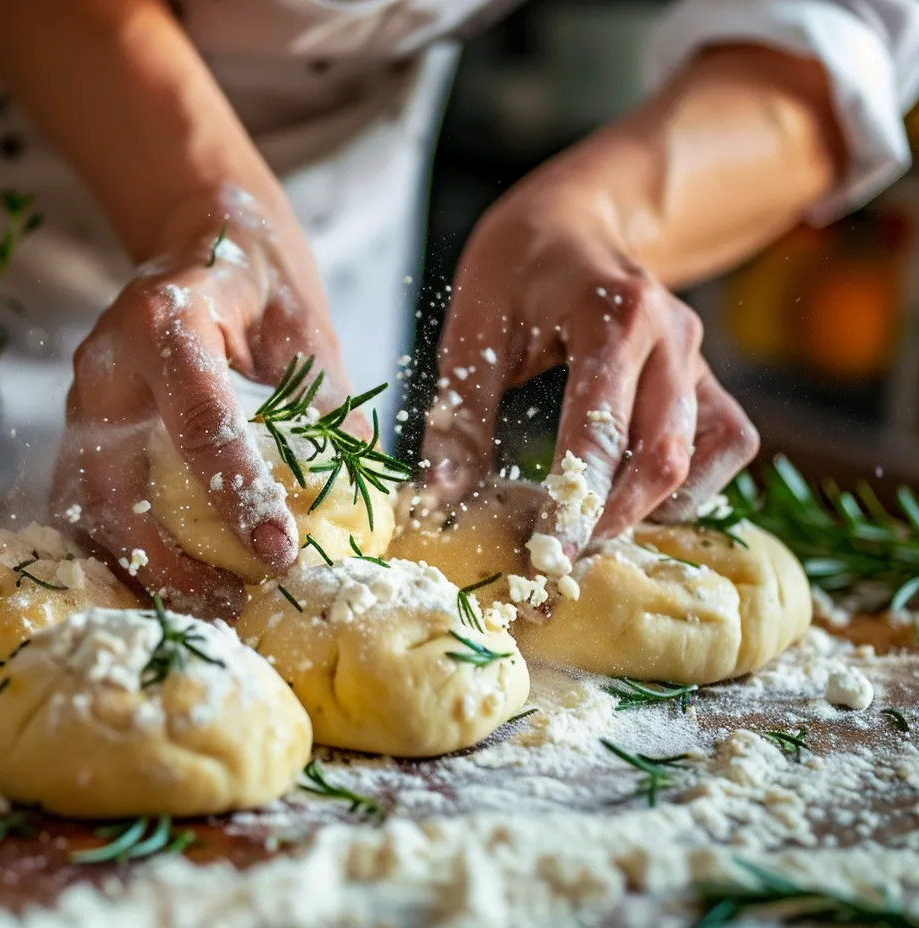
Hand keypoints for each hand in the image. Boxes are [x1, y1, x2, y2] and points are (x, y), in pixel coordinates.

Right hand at [51, 191, 356, 618]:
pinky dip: (121, 554)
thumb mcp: (307, 328)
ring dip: (137, 570)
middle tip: (232, 606)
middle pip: (115, 486)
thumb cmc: (259, 279)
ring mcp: (82, 401)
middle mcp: (107, 364)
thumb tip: (362, 505)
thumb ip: (328, 408)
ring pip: (85, 508)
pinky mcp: (81, 432)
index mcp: (166, 321)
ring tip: (204, 609)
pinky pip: (84, 507)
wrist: (199, 242)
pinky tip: (167, 585)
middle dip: (169, 562)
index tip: (281, 556)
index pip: (199, 422)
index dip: (239, 497)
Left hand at [420, 183, 758, 555]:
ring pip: (701, 461)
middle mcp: (670, 339)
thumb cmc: (517, 271)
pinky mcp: (709, 379)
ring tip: (590, 527)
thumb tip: (439, 500)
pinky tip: (633, 497)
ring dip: (651, 509)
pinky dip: (686, 487)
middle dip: (612, 519)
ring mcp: (698, 359)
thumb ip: (459, 418)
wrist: (575, 222)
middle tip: (559, 556)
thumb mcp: (472, 330)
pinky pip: (723, 447)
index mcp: (613, 316)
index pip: (599, 433)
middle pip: (662, 459)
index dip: (574, 503)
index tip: (545, 555)